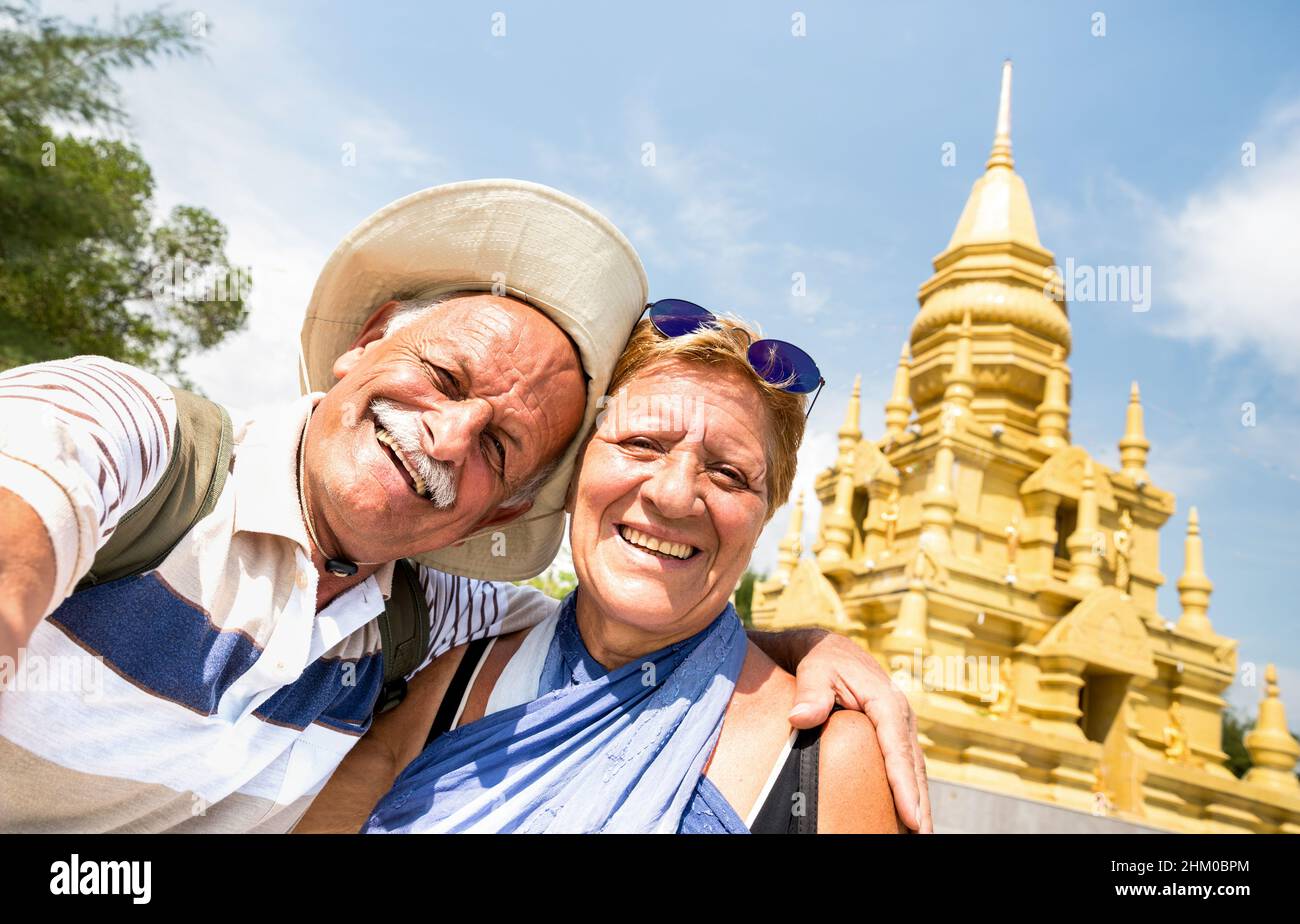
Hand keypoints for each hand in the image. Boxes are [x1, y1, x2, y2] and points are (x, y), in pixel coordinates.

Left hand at [786, 628, 931, 832]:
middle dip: (919, 803)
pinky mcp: (894, 733)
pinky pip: (906, 765)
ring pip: (915, 769)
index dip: (903, 784)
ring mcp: (900, 725)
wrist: (831, 649)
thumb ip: (809, 694)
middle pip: (913, 765)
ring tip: (920, 835)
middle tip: (922, 837)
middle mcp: (901, 715)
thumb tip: (799, 717)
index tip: (910, 815)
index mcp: (885, 701)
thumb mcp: (813, 671)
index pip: (897, 748)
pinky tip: (910, 814)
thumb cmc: (822, 661)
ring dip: (920, 801)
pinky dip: (910, 789)